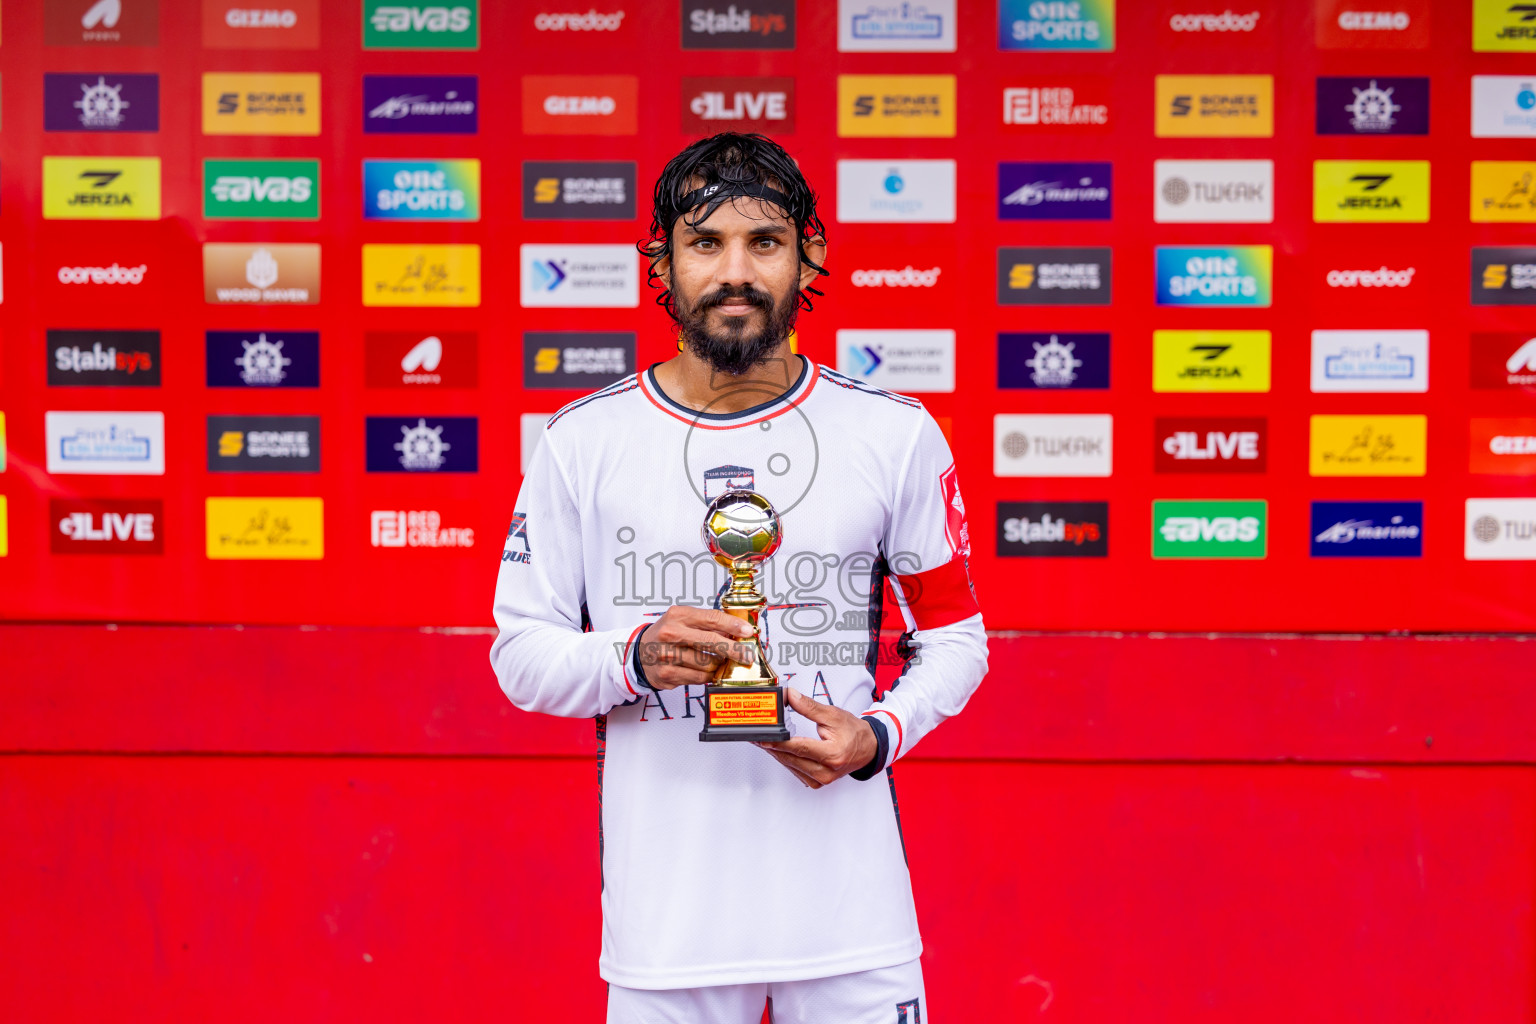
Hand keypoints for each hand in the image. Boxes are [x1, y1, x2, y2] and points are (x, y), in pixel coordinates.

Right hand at [636, 606, 757, 690]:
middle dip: (734, 649)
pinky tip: (707, 671)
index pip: (711, 618)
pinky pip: (698, 678)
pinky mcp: (667, 674)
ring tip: (720, 661)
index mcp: (678, 615)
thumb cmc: (666, 635)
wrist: (639, 652)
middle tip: (747, 655)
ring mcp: (667, 655)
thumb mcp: (683, 620)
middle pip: (711, 642)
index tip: (747, 631)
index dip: (733, 625)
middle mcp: (671, 634)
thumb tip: (736, 630)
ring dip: (719, 664)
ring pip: (707, 663)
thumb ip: (707, 623)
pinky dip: (707, 675)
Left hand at [756, 688, 877, 788]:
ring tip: (764, 740)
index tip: (763, 736)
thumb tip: (790, 696)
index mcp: (833, 755)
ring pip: (791, 765)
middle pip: (791, 758)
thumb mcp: (833, 715)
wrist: (868, 748)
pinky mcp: (817, 782)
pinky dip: (786, 759)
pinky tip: (778, 749)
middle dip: (772, 745)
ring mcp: (822, 779)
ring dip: (777, 752)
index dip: (779, 742)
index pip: (799, 748)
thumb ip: (809, 707)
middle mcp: (827, 771)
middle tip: (757, 735)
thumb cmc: (853, 732)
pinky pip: (795, 771)